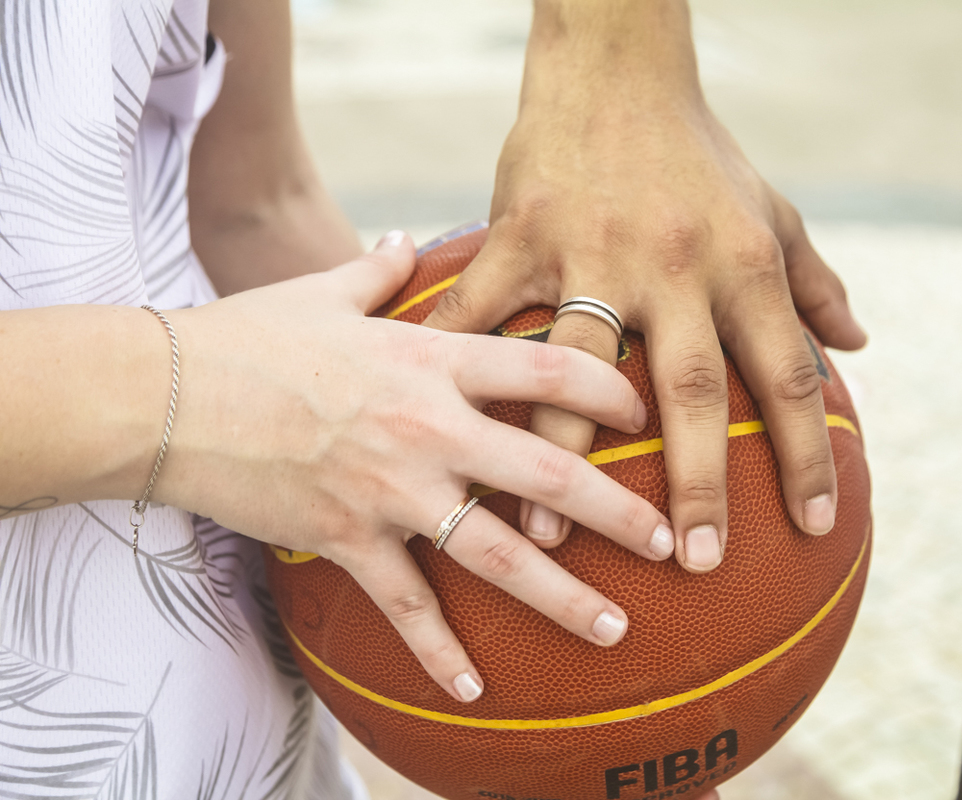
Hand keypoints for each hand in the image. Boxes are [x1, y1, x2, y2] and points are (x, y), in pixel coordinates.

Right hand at [156, 233, 675, 701]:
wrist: (164, 394)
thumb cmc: (248, 334)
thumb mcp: (323, 290)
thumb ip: (378, 269)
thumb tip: (406, 242)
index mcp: (431, 357)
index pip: (547, 370)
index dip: (610, 391)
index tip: (649, 415)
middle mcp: (427, 426)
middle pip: (545, 474)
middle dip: (620, 512)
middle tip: (673, 544)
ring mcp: (390, 489)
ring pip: (493, 553)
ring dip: (560, 596)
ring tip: (615, 629)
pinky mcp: (346, 538)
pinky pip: (405, 605)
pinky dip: (438, 651)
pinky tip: (474, 690)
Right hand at [423, 0, 865, 573]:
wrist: (613, 66)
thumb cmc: (698, 151)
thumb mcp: (772, 209)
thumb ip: (814, 281)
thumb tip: (860, 343)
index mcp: (743, 263)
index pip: (790, 373)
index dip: (807, 454)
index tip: (811, 527)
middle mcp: (675, 265)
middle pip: (693, 390)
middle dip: (698, 481)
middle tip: (694, 561)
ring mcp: (592, 252)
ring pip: (580, 368)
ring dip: (563, 453)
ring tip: (544, 532)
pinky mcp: (521, 235)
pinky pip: (483, 310)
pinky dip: (459, 365)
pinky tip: (432, 425)